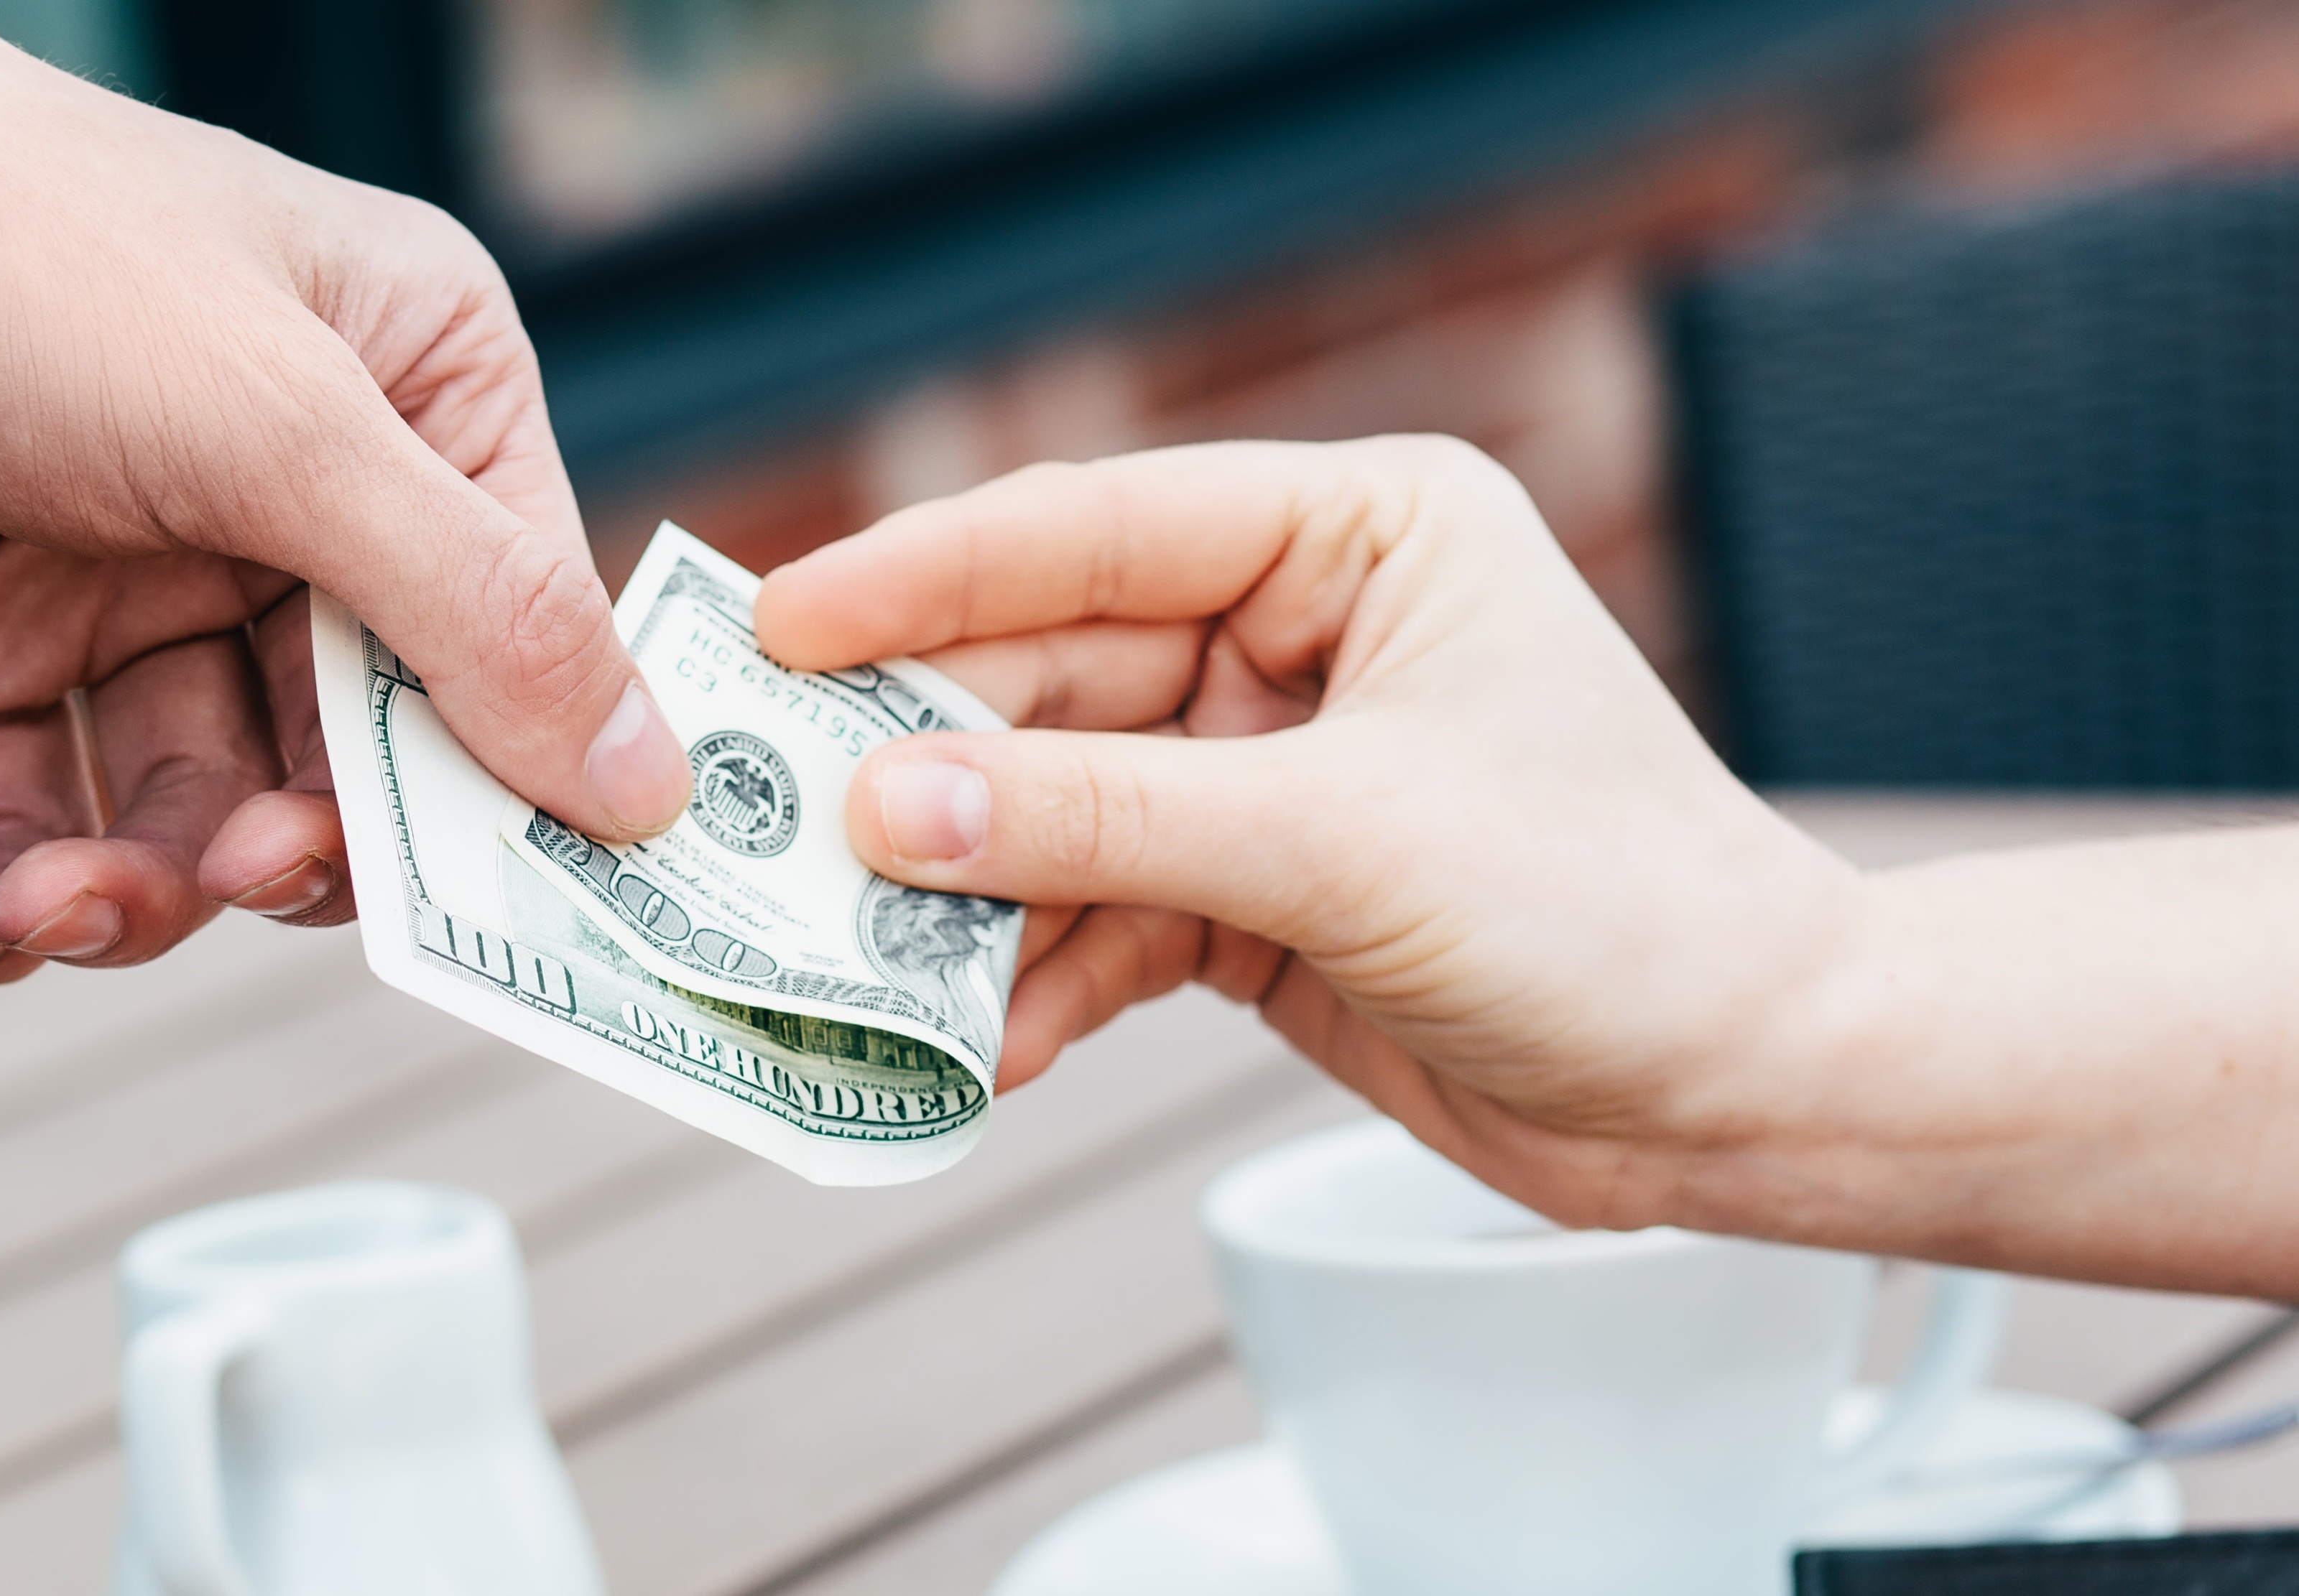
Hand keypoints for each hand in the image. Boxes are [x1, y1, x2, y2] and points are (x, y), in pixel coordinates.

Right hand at [754, 438, 1869, 1234]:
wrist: (1750, 1091)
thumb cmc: (1616, 912)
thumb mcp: (1339, 846)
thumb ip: (1102, 822)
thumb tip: (888, 810)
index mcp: (1356, 534)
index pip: (1096, 530)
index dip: (926, 578)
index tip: (781, 627)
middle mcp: (1302, 630)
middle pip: (1051, 678)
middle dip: (930, 771)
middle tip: (786, 829)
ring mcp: (1271, 764)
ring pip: (1056, 809)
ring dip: (968, 898)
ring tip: (867, 967)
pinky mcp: (1253, 892)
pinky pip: (1098, 913)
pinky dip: (1037, 978)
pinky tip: (983, 1041)